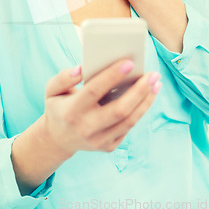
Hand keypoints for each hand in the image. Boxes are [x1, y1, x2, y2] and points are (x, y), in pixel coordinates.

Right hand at [43, 59, 161, 154]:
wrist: (58, 139)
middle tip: (153, 74)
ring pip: (129, 120)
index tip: (129, 62)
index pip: (94, 91)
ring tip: (156, 82)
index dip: (111, 76)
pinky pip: (129, 127)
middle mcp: (86, 128)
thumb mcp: (51, 90)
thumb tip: (82, 68)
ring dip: (146, 100)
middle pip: (118, 110)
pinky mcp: (109, 146)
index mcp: (71, 111)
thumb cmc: (59, 106)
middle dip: (139, 91)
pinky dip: (141, 110)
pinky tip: (149, 94)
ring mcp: (99, 140)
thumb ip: (64, 77)